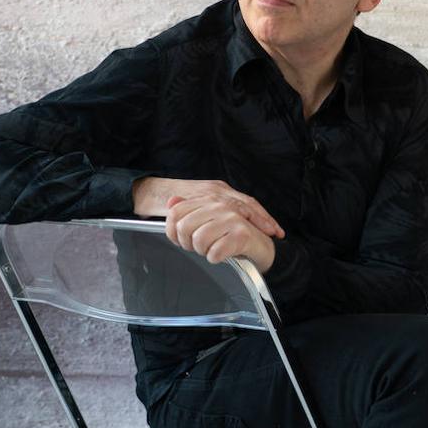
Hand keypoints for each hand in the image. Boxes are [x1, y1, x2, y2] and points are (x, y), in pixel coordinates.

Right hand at [132, 177, 283, 239]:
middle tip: (276, 231)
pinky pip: (219, 208)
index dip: (260, 216)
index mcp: (218, 192)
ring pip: (237, 204)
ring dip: (254, 217)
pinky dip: (232, 219)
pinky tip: (239, 228)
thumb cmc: (174, 204)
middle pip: (246, 203)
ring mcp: (208, 192)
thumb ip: (209, 218)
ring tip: (266, 231)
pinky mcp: (199, 197)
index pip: (244, 203)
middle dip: (263, 218)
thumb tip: (222, 236)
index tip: (275, 230)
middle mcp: (216, 190)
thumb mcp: (197, 210)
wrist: (151, 191)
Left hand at [164, 194, 276, 272]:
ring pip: (199, 239)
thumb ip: (189, 209)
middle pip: (184, 227)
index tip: (183, 241)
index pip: (175, 213)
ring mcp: (232, 218)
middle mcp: (220, 205)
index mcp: (209, 199)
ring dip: (204, 252)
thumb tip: (171, 201)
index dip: (174, 232)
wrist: (263, 247)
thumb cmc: (234, 234)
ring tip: (213, 251)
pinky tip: (222, 255)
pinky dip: (216, 258)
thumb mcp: (209, 219)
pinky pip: (215, 252)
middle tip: (200, 248)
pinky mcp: (242, 234)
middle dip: (188, 244)